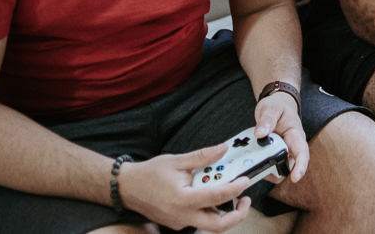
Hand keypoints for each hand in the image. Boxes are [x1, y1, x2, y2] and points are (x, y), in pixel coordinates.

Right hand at [116, 145, 251, 232]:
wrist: (128, 188)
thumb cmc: (150, 174)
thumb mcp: (177, 160)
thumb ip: (202, 156)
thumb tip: (223, 149)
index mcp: (183, 200)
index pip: (218, 197)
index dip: (236, 188)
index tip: (246, 180)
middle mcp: (183, 216)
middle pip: (218, 226)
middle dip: (238, 215)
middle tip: (246, 200)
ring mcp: (180, 222)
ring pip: (210, 223)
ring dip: (224, 211)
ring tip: (230, 191)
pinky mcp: (178, 223)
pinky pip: (199, 219)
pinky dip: (210, 209)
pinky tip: (211, 193)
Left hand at [254, 91, 307, 183]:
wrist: (277, 104)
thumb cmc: (278, 106)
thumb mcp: (271, 108)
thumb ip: (267, 120)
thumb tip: (260, 134)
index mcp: (295, 135)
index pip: (302, 152)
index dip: (300, 166)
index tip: (295, 178)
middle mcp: (291, 146)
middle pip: (288, 165)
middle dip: (274, 170)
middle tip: (258, 166)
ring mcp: (283, 151)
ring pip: (277, 168)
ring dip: (265, 167)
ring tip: (251, 160)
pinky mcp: (274, 154)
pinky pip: (268, 163)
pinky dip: (259, 163)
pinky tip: (250, 157)